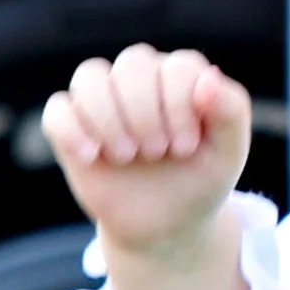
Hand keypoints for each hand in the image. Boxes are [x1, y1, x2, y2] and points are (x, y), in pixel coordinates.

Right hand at [41, 47, 252, 255]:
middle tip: (157, 153)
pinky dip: (72, 131)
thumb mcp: (228, 154)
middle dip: (145, 112)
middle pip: (132, 64)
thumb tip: (208, 79)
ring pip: (89, 76)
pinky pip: (58, 110)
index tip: (185, 149)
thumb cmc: (199, 181)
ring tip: (127, 156)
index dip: (179, 106)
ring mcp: (102, 99)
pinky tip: (93, 157)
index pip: (177, 67)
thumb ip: (231, 112)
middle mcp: (140, 77)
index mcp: (181, 75)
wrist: (166, 225)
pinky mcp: (71, 126)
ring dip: (109, 117)